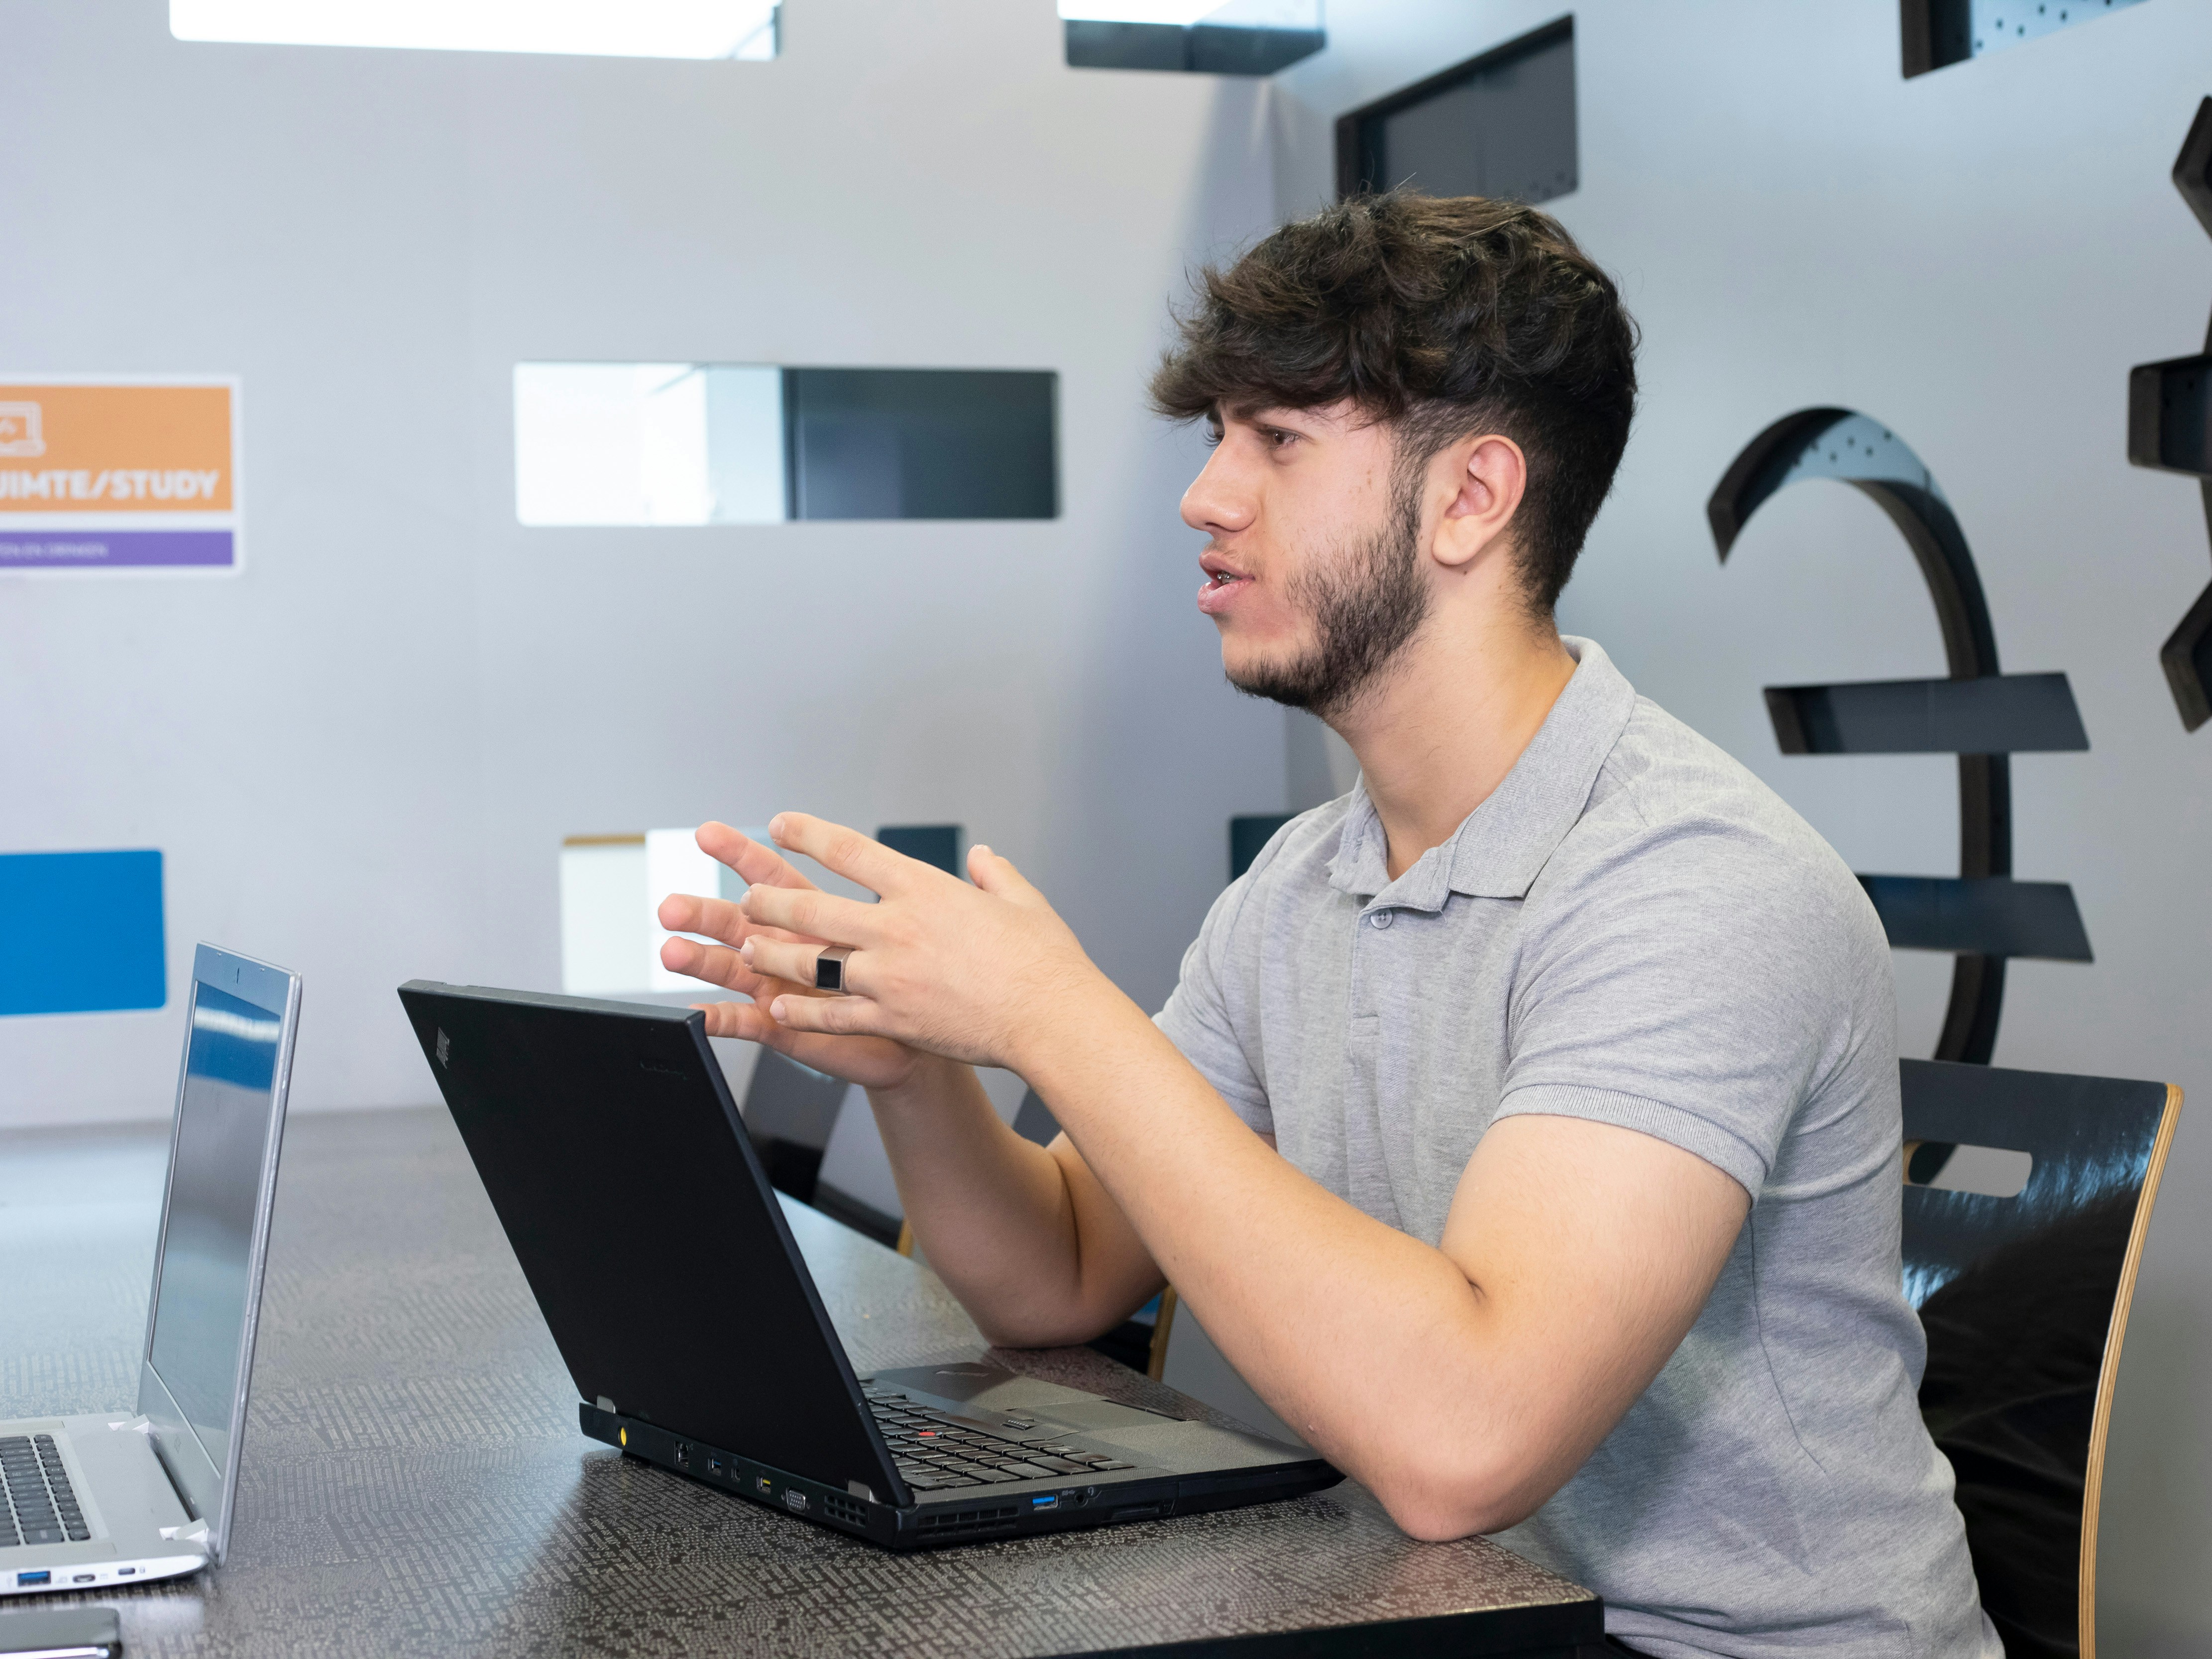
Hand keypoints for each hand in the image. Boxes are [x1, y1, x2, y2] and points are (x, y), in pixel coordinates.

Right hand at [656, 821, 922, 1090]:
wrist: (923, 1044)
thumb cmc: (919, 981)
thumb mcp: (920, 922)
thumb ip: (921, 886)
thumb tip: (974, 849)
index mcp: (819, 918)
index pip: (775, 877)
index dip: (743, 855)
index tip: (707, 833)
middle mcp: (794, 949)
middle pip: (740, 922)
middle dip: (705, 911)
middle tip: (671, 903)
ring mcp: (786, 989)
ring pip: (733, 970)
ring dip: (702, 961)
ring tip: (671, 951)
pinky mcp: (789, 1028)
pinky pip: (749, 1025)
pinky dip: (722, 1020)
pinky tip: (697, 1013)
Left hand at [734, 813, 1106, 1074]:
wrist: (1051, 1018)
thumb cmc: (1044, 961)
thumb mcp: (1023, 901)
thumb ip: (996, 874)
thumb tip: (985, 857)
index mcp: (925, 888)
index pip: (850, 851)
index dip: (809, 835)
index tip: (781, 826)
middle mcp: (898, 927)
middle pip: (812, 907)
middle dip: (770, 901)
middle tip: (748, 899)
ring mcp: (889, 977)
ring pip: (811, 963)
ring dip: (773, 955)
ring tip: (750, 951)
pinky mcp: (891, 1020)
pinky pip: (831, 1015)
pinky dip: (801, 1012)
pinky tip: (778, 1006)